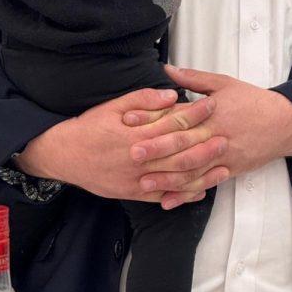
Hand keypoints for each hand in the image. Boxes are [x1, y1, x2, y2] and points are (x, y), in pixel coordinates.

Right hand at [14, 87, 226, 203]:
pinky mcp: (133, 193)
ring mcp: (137, 179)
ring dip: (202, 171)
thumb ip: (144, 100)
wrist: (64, 154)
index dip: (196, 113)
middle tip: (226, 135)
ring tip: (222, 164)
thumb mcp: (114, 105)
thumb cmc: (90, 126)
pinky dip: (183, 195)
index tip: (212, 104)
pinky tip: (200, 190)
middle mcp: (140, 158)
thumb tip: (171, 95)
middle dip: (205, 143)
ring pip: (176, 178)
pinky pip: (163, 196)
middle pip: (180, 151)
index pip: (174, 122)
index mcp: (137, 133)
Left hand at [125, 65, 291, 206]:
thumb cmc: (252, 100)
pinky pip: (205, 185)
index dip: (152, 118)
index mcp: (211, 112)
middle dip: (155, 150)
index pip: (177, 116)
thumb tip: (167, 70)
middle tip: (131, 154)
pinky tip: (168, 201)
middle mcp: (215, 135)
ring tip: (143, 182)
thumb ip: (193, 78)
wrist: (284, 123)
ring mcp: (223, 156)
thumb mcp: (223, 83)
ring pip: (192, 170)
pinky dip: (186, 195)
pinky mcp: (229, 171)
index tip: (130, 120)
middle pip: (182, 145)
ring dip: (167, 178)